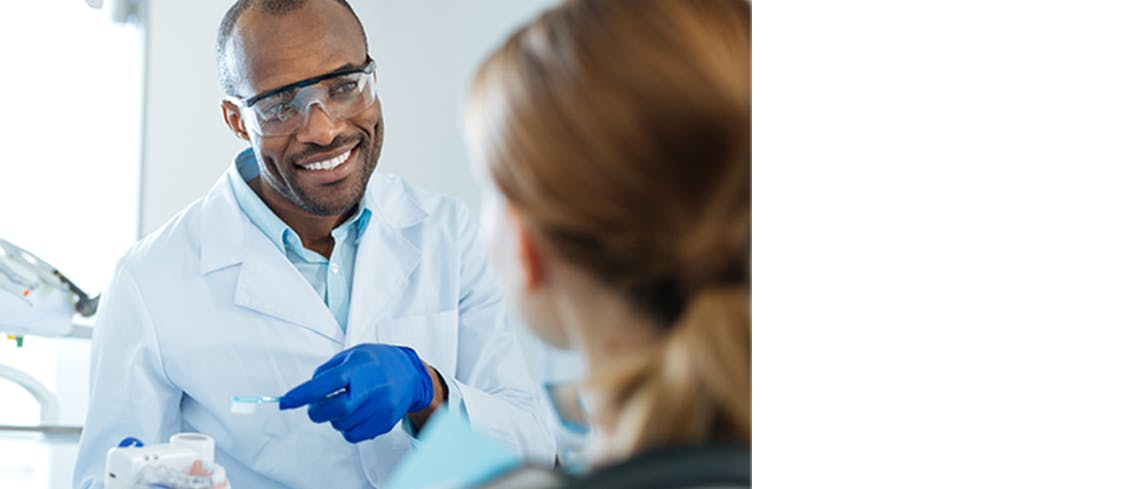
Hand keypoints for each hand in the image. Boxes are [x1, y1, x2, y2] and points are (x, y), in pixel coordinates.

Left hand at [279, 344, 435, 442]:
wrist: (410, 374)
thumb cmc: (377, 362)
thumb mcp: (351, 354)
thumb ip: (327, 371)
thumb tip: (307, 392)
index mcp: (359, 368)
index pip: (325, 384)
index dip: (302, 395)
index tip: (284, 402)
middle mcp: (371, 389)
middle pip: (333, 410)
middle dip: (317, 411)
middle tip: (317, 405)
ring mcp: (379, 408)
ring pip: (341, 425)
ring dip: (334, 418)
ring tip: (347, 403)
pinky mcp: (384, 423)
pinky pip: (353, 435)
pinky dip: (346, 428)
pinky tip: (356, 414)